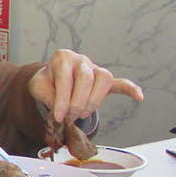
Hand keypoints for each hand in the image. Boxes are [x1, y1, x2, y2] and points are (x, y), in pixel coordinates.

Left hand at [29, 49, 143, 123]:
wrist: (52, 78)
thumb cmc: (46, 82)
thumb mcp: (37, 87)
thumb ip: (46, 96)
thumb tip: (60, 110)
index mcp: (62, 58)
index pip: (65, 78)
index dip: (62, 99)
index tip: (59, 117)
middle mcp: (81, 60)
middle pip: (86, 78)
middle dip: (78, 102)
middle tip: (70, 118)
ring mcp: (95, 69)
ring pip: (103, 79)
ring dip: (94, 100)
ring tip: (83, 113)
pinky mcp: (104, 80)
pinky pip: (119, 82)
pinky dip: (129, 89)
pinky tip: (138, 96)